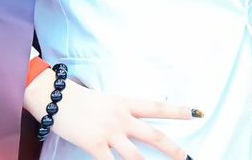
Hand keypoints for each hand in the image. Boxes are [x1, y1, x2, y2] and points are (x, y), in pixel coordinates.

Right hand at [24, 68, 199, 159]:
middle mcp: (121, 118)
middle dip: (172, 148)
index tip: (196, 113)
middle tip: (187, 157)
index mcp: (125, 104)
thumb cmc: (79, 99)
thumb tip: (133, 121)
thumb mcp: (106, 101)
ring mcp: (109, 133)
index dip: (178, 111)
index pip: (157, 107)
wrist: (55, 98)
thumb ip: (121, 111)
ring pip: (135, 156)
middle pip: (153, 135)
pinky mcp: (95, 146)